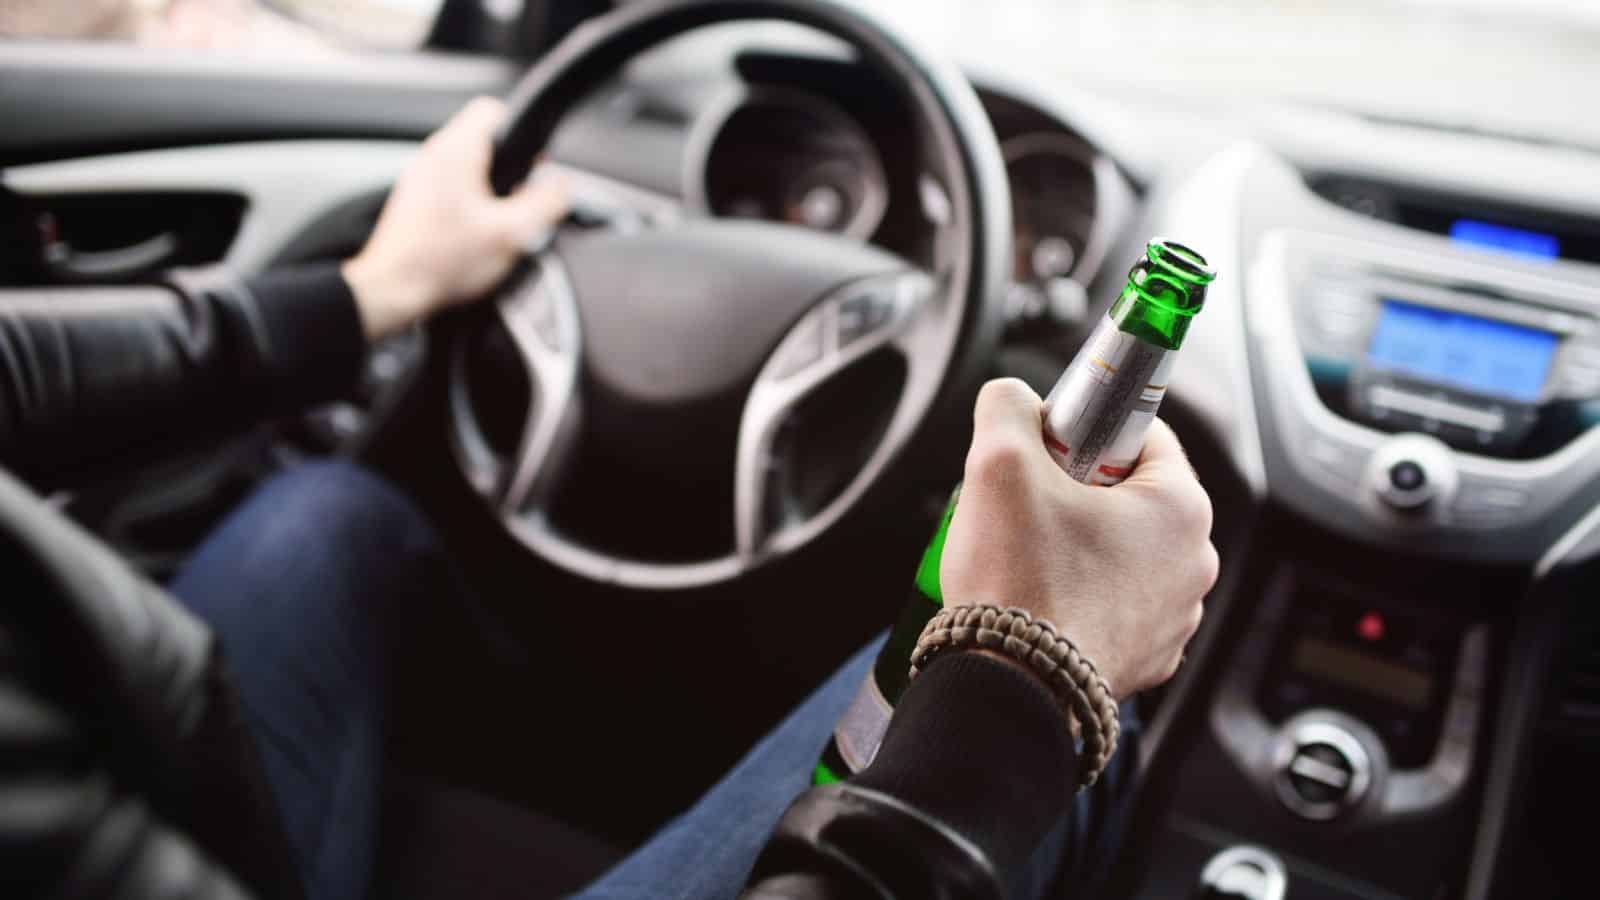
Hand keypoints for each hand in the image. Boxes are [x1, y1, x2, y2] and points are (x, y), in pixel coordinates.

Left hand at [341, 96, 570, 339]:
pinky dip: (469, 203)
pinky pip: (451, 186)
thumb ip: (545, 204)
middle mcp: (433, 156)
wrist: (393, 290)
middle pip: (483, 139)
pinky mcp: (415, 199)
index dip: (522, 135)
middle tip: (518, 202)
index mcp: (456, 152)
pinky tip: (474, 233)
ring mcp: (420, 176)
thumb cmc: (441, 263)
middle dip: (508, 169)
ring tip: (497, 221)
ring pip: (467, 164)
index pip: (494, 110)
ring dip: (489, 188)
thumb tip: (564, 186)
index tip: (533, 166)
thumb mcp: (511, 234)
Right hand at [939, 378, 1218, 698]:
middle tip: (1027, 505)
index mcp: (1180, 506)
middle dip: (1079, 493)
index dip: (1086, 431)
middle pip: (1131, 496)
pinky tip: (1043, 600)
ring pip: (1122, 553)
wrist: (1012, 686)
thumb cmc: (1019, 580)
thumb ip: (1009, 407)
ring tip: (1028, 558)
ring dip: (1080, 546)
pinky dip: (1082, 597)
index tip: (1048, 448)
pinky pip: (1115, 605)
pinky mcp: (1147, 658)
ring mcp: (1174, 617)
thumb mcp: (999, 462)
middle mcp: (1193, 562)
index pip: (1141, 435)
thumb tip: (1013, 399)